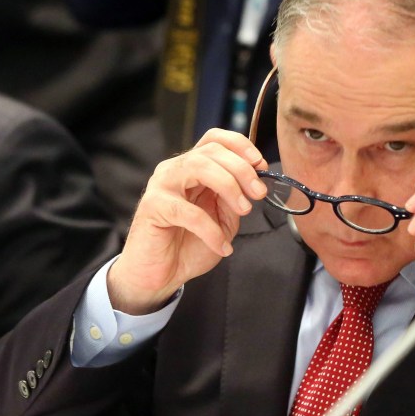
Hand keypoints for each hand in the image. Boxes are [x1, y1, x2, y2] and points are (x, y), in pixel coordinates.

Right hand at [108, 129, 267, 314]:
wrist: (159, 276)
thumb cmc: (189, 245)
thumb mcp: (222, 219)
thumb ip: (235, 198)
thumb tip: (254, 182)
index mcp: (193, 168)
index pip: (215, 139)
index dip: (241, 146)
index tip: (261, 166)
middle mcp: (175, 170)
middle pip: (211, 151)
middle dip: (242, 169)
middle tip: (259, 193)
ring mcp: (161, 185)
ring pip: (199, 167)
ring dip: (229, 186)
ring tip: (244, 210)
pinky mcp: (153, 207)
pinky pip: (188, 211)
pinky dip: (211, 230)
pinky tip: (222, 246)